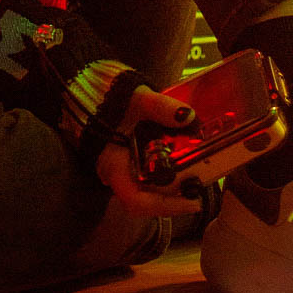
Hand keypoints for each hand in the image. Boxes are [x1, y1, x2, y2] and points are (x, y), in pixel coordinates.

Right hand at [94, 82, 203, 217]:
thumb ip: (161, 107)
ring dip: (174, 182)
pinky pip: (149, 171)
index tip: (193, 203)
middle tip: (203, 183)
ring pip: (150, 186)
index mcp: (113, 166)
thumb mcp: (137, 99)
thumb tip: (189, 116)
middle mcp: (117, 173)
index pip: (137, 201)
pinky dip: (168, 168)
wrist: (89, 85)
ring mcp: (123, 167)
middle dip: (177, 195)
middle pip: (149, 197)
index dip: (165, 207)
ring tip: (199, 170)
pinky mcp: (129, 157)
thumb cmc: (107, 96)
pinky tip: (184, 156)